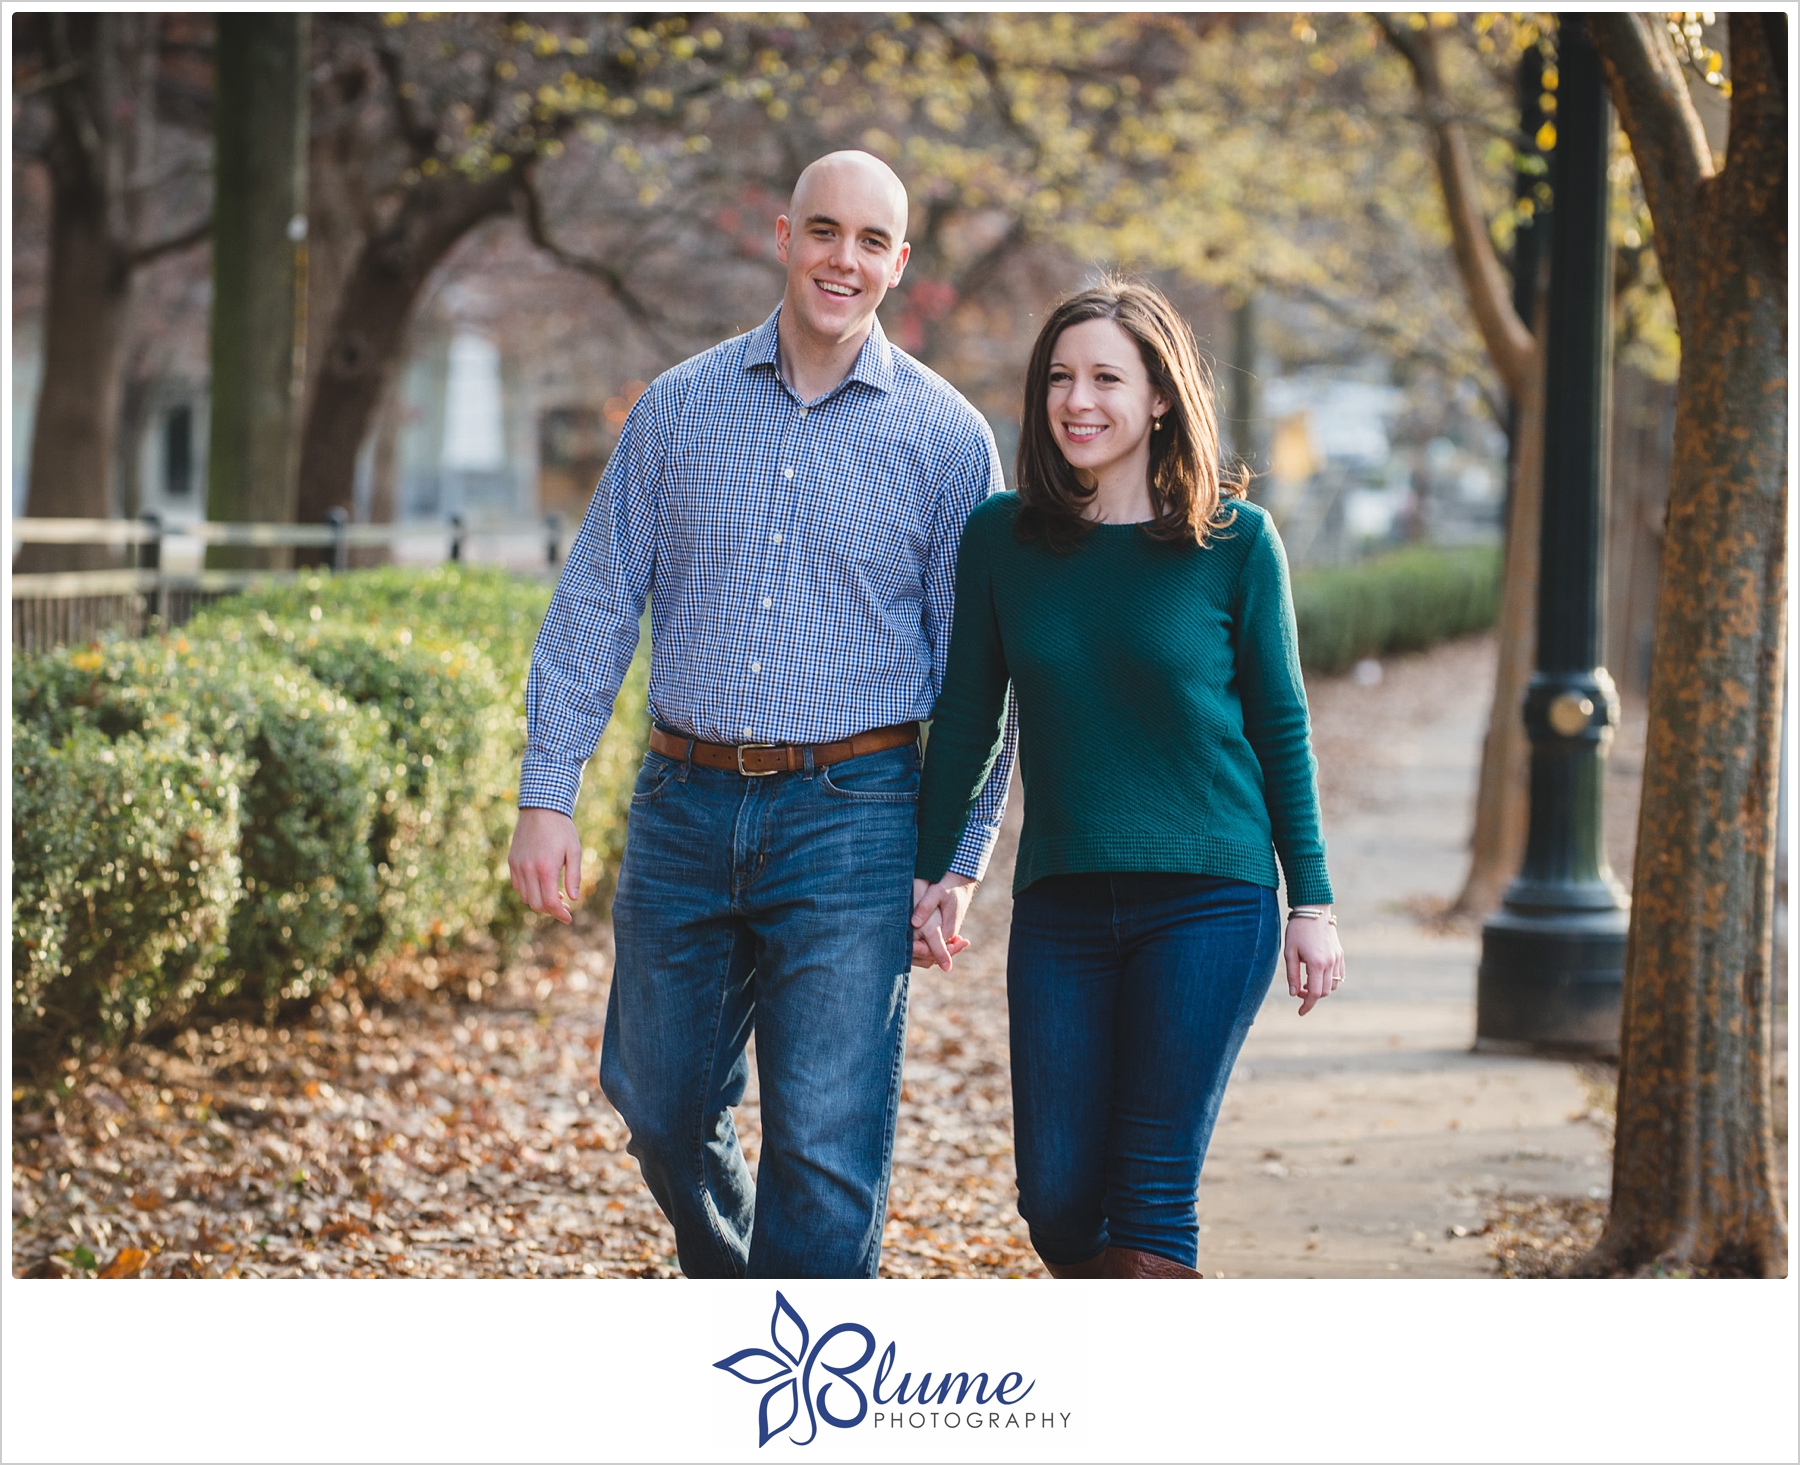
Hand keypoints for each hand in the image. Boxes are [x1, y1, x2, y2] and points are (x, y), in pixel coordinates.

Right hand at [508, 807, 583, 922]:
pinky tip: (541, 885)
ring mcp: (518, 866)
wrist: (541, 808)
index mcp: (546, 869)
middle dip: (551, 910)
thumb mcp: (574, 851)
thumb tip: (574, 898)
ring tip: (555, 895)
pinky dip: (529, 891)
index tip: (568, 918)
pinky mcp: (512, 861)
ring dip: (539, 902)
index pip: (550, 903)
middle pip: (536, 904)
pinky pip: (518, 885)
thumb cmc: (562, 829)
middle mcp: (528, 870)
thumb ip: (574, 876)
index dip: (559, 914)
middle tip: (564, 907)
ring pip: (525, 897)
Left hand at [910, 874, 976, 969]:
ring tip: (901, 950)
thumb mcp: (936, 892)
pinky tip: (909, 942)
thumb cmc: (949, 884)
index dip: (915, 951)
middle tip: (898, 953)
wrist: (962, 880)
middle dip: (915, 956)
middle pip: (931, 956)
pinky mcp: (943, 928)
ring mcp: (947, 933)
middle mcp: (949, 936)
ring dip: (918, 953)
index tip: (902, 949)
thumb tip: (914, 923)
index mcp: (947, 931)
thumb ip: (926, 907)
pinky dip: (921, 946)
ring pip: (931, 952)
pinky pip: (932, 944)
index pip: (930, 952)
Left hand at [1285, 909, 1344, 1015]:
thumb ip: (1292, 974)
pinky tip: (1317, 975)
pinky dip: (1329, 980)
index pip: (1313, 993)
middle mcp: (1330, 963)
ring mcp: (1337, 958)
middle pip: (1323, 991)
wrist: (1313, 910)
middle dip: (1311, 996)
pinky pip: (1339, 975)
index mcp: (1316, 964)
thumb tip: (1293, 993)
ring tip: (1306, 981)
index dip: (1307, 1005)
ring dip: (1320, 988)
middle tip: (1297, 990)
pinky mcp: (1340, 954)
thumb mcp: (1289, 952)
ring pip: (1333, 985)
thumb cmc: (1297, 930)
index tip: (1300, 1012)